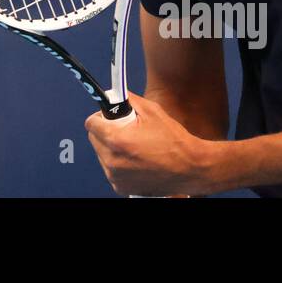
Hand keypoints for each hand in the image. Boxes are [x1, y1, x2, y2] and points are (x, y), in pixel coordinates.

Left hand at [85, 93, 214, 196]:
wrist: (190, 169)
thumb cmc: (173, 141)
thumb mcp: (151, 111)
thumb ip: (128, 99)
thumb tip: (114, 94)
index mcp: (116, 140)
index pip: (90, 124)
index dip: (100, 117)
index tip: (109, 116)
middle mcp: (112, 161)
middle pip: (94, 139)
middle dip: (106, 131)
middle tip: (125, 129)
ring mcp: (116, 177)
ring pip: (102, 154)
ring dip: (111, 147)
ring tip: (134, 145)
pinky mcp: (121, 187)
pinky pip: (111, 169)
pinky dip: (119, 162)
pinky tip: (136, 158)